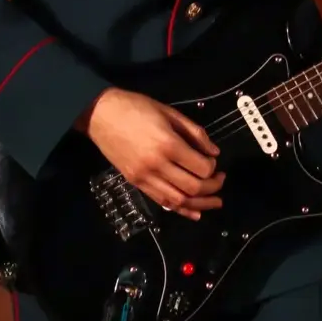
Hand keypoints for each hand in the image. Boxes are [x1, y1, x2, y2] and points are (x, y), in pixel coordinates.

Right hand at [79, 88, 224, 219]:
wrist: (100, 114)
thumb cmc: (137, 107)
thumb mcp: (170, 112)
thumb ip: (194, 133)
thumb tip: (214, 152)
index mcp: (168, 144)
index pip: (201, 168)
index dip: (213, 168)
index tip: (214, 161)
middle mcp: (157, 165)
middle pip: (193, 188)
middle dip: (212, 188)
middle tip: (220, 181)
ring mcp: (144, 177)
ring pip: (178, 200)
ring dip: (200, 204)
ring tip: (215, 201)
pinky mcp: (135, 183)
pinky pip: (161, 201)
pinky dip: (180, 210)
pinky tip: (194, 213)